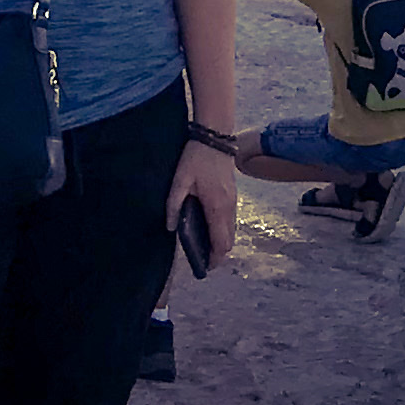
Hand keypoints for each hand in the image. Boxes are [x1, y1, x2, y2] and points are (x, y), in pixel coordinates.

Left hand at [164, 137, 239, 277]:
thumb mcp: (180, 180)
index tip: (205, 267)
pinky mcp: (233, 194)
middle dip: (218, 253)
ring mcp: (234, 201)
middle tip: (202, 258)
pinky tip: (208, 226)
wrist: (215, 137)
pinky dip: (223, 229)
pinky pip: (231, 220)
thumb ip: (174, 204)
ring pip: (231, 231)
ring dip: (221, 241)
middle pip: (229, 241)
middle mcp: (229, 208)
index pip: (221, 242)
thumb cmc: (196, 158)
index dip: (215, 258)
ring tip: (204, 245)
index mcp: (217, 207)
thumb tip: (170, 227)